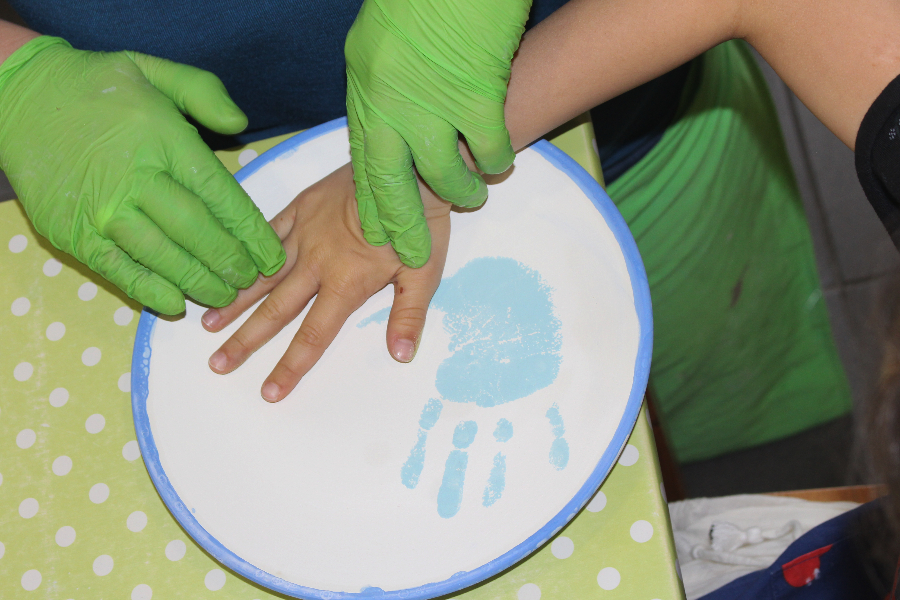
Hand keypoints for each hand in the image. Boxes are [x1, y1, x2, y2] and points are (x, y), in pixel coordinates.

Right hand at [0, 36, 285, 314]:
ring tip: (225, 297)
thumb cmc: (96, 87)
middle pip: (197, 232)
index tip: (272, 256)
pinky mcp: (74, 234)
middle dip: (230, 262)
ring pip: (163, 257)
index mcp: (163, 140)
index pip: (220, 196)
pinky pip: (119, 271)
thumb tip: (241, 126)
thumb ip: (204, 93)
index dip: (251, 232)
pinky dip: (149, 291)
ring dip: (198, 282)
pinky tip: (175, 303)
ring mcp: (102, 211)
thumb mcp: (154, 70)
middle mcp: (135, 179)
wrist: (18, 99)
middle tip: (252, 281)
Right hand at [201, 163, 450, 401]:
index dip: (290, 366)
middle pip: (275, 310)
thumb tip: (400, 356)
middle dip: (245, 341)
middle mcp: (316, 263)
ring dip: (234, 300)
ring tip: (207, 323)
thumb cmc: (419, 224)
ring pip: (262, 273)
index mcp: (345, 284)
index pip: (313, 335)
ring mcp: (304, 233)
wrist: (409, 167)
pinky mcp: (300, 206)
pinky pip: (266, 232)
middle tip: (217, 364)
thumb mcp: (425, 273)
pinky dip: (246, 251)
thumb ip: (409, 315)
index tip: (269, 392)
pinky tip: (225, 263)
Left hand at [345, 0, 529, 267]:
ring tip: (475, 192)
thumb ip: (383, 89)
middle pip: (391, 185)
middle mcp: (390, 103)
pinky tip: (501, 159)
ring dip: (462, 192)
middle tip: (412, 256)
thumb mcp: (378, 42)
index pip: (364, 163)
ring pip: (444, 176)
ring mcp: (432, 104)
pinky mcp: (476, 97)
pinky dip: (498, 160)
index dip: (372, 203)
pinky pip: (490, 151)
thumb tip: (391, 126)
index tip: (377, 234)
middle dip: (403, 227)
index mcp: (366, 89)